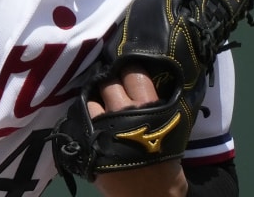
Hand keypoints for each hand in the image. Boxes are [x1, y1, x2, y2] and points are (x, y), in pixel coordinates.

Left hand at [88, 64, 186, 196]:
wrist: (152, 193)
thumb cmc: (165, 161)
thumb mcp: (171, 127)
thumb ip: (157, 103)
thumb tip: (144, 80)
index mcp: (149, 107)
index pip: (134, 73)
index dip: (129, 69)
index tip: (127, 69)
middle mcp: (125, 112)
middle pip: (109, 83)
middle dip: (111, 82)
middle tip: (113, 86)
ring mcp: (104, 126)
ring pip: (92, 98)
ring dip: (96, 99)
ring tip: (101, 104)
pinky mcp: (90, 140)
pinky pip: (82, 118)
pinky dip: (87, 116)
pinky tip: (92, 118)